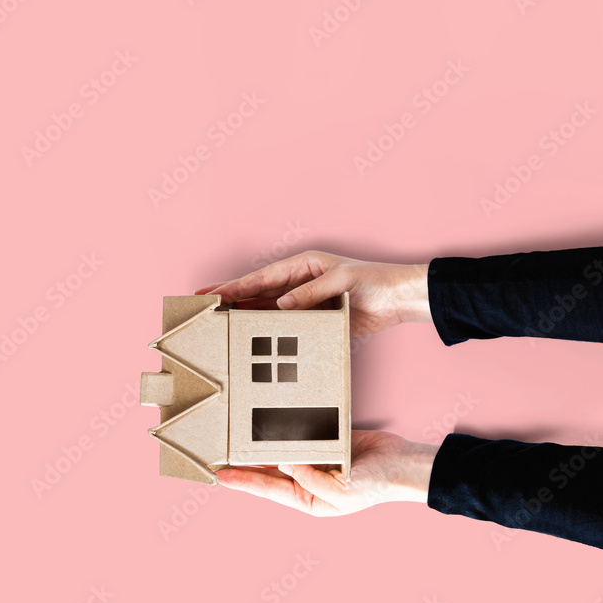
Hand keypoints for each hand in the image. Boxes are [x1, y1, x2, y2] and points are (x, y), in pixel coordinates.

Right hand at [195, 251, 430, 336]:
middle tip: (201, 304)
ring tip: (218, 323)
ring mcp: (304, 302)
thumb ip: (311, 294)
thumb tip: (282, 305)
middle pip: (257, 292)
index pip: (261, 278)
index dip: (234, 286)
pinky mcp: (314, 319)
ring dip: (244, 315)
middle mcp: (298, 283)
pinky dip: (267, 330)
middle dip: (229, 298)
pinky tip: (251, 337)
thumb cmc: (375, 281)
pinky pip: (285, 325)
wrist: (400, 299)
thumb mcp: (342, 282)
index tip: (211, 293)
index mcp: (303, 265)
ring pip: (266, 309)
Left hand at [215, 431, 438, 515]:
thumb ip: (309, 478)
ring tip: (237, 436)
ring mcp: (315, 460)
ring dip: (263, 445)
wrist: (404, 464)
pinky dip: (285, 430)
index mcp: (309, 499)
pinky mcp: (324, 441)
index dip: (243, 481)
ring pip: (281, 451)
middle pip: (269, 471)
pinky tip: (268, 422)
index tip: (220, 475)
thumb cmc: (376, 485)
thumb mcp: (339, 490)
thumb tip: (284, 462)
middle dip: (246, 463)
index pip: (268, 489)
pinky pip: (300, 434)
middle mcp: (307, 481)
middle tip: (219, 453)